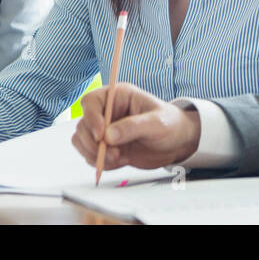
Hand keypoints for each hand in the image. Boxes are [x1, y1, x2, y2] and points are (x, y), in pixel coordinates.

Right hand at [71, 83, 200, 170]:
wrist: (176, 143)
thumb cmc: (170, 124)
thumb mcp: (156, 123)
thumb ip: (133, 127)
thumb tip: (108, 136)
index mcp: (118, 96)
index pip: (91, 102)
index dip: (91, 118)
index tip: (101, 136)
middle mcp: (108, 112)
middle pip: (83, 124)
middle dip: (93, 143)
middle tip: (114, 153)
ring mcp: (105, 130)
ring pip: (82, 141)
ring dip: (95, 154)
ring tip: (118, 158)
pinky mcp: (106, 147)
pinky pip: (90, 155)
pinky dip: (101, 162)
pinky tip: (121, 161)